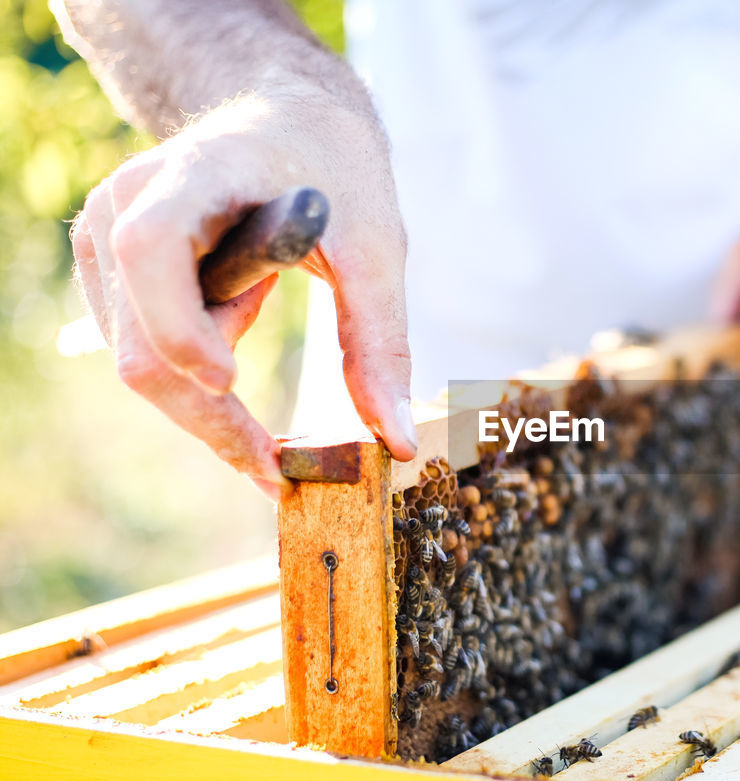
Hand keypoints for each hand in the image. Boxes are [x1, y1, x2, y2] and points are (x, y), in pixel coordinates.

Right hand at [70, 92, 416, 498]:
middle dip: (209, 412)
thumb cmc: (336, 175)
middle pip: (140, 340)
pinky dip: (197, 363)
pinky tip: (239, 307)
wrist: (292, 121)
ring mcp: (106, 234)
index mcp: (193, 174)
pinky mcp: (108, 267)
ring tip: (262, 301)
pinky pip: (140, 348)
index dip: (183, 326)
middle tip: (274, 465)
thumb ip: (382, 345)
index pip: (152, 251)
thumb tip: (398, 443)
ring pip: (137, 358)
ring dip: (210, 375)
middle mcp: (125, 203)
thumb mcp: (377, 250)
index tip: (236, 383)